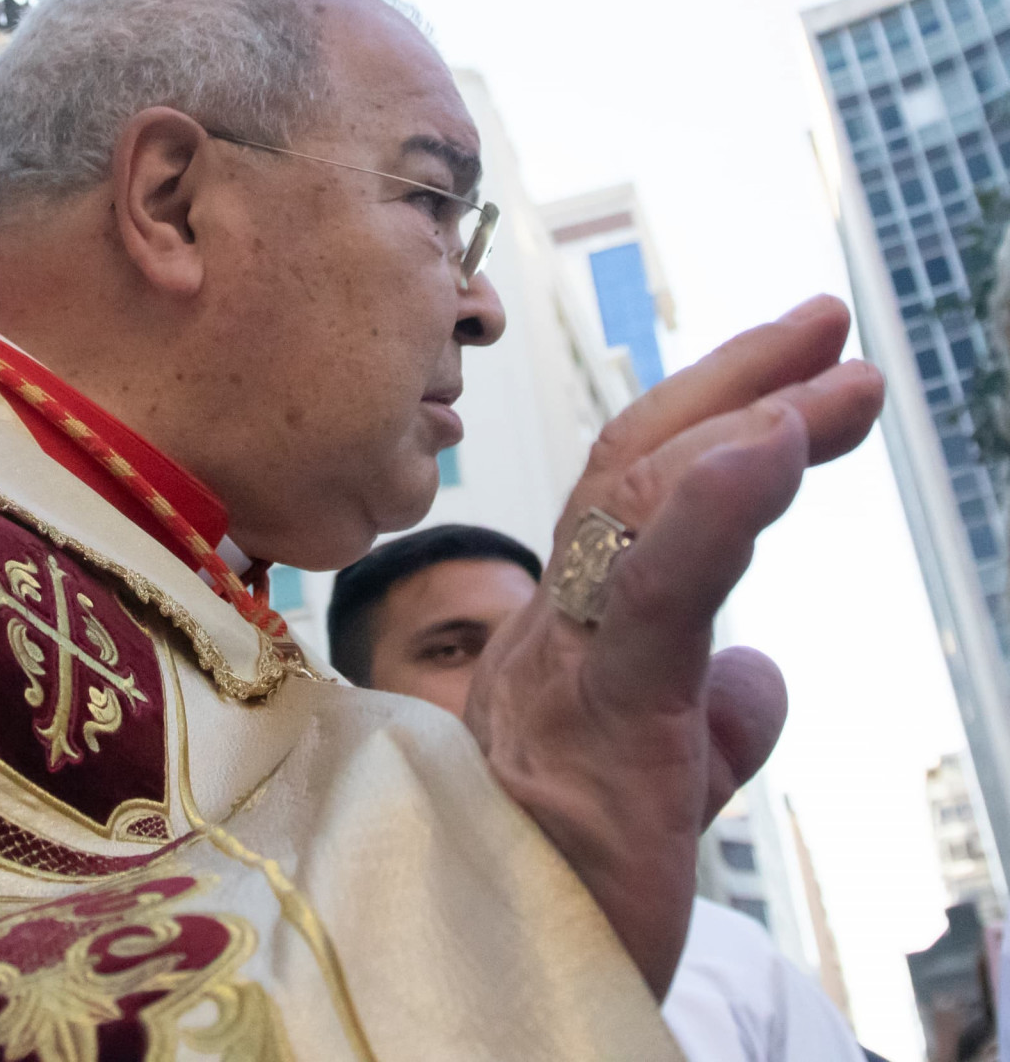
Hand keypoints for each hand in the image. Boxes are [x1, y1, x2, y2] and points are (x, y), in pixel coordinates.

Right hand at [462, 295, 883, 996]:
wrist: (472, 985)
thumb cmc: (558, 889)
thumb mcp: (659, 786)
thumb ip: (706, 718)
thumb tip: (761, 672)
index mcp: (564, 643)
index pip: (631, 500)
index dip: (709, 418)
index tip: (801, 370)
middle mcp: (550, 632)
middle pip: (631, 470)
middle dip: (734, 383)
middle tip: (826, 325)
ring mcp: (564, 668)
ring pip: (637, 509)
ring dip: (746, 421)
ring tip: (837, 371)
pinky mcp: (595, 721)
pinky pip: (651, 597)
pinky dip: (715, 509)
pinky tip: (773, 444)